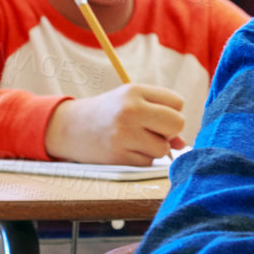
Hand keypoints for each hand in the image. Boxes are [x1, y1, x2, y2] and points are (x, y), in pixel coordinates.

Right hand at [44, 82, 186, 166]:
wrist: (71, 128)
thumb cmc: (108, 112)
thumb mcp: (132, 103)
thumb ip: (161, 115)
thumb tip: (182, 144)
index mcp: (134, 91)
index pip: (177, 102)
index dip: (172, 111)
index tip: (157, 115)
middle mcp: (130, 111)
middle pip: (176, 123)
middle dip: (170, 131)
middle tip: (153, 130)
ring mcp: (124, 135)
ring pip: (164, 148)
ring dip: (154, 148)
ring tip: (134, 139)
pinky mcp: (119, 157)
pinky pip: (148, 162)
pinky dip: (141, 159)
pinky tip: (125, 149)